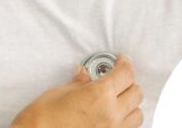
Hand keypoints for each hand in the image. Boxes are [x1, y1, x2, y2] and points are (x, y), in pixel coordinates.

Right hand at [10, 54, 143, 127]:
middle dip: (129, 82)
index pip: (125, 74)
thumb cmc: (43, 118)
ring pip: (137, 114)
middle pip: (136, 93)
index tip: (121, 61)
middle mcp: (111, 114)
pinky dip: (125, 119)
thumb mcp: (59, 92)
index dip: (125, 64)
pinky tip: (111, 115)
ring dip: (130, 103)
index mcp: (99, 95)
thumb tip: (84, 75)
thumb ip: (78, 83)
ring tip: (117, 98)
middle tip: (116, 78)